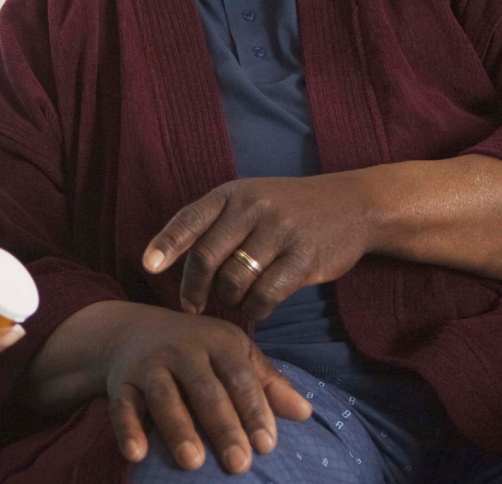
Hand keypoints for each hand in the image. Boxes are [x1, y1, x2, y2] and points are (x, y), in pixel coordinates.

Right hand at [102, 304, 310, 473]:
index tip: (267, 446)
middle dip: (223, 427)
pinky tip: (137, 454)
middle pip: (205, 391)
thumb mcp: (234, 354)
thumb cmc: (197, 349)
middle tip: (238, 464)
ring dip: (178, 429)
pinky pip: (123, 406)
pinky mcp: (122, 382)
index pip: (240, 378)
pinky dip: (128, 429)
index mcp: (219, 343)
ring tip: (193, 463)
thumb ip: (267, 383)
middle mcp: (184, 351)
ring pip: (165, 397)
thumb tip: (305, 413)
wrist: (131, 330)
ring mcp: (150, 365)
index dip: (254, 411)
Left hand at [143, 174, 377, 318]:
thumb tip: (168, 259)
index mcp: (233, 193)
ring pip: (233, 281)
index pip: (189, 219)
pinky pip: (264, 295)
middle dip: (193, 289)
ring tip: (234, 300)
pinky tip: (256, 306)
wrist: (353, 205)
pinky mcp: (303, 259)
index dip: (165, 244)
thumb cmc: (290, 209)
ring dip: (228, 299)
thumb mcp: (252, 200)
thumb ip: (216, 223)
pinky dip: (254, 308)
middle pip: (206, 258)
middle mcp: (253, 208)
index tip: (149, 267)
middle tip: (192, 306)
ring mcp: (280, 233)